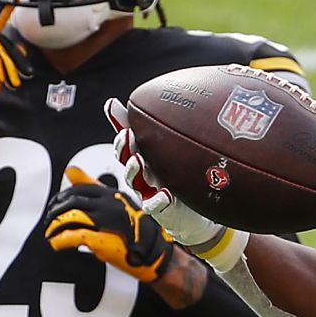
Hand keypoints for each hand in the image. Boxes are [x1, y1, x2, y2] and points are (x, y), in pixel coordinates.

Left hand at [44, 171, 180, 283]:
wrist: (157, 255)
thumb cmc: (139, 231)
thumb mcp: (119, 203)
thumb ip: (93, 186)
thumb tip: (70, 170)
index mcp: (112, 195)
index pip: (79, 189)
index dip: (62, 197)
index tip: (55, 206)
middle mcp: (108, 205)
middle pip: (71, 202)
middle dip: (55, 211)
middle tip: (49, 220)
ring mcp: (105, 221)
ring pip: (69, 217)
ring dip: (55, 226)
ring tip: (51, 233)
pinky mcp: (101, 239)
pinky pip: (72, 236)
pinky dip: (60, 240)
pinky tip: (56, 244)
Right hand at [104, 96, 225, 248]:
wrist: (194, 214)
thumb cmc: (177, 179)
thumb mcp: (166, 154)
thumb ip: (151, 130)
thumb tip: (129, 103)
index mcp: (142, 159)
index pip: (124, 145)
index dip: (121, 135)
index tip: (121, 121)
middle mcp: (142, 175)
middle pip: (126, 159)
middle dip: (124, 148)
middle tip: (128, 135)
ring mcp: (149, 192)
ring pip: (135, 181)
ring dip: (134, 170)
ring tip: (137, 160)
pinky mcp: (160, 210)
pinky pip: (155, 206)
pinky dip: (158, 200)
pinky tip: (164, 194)